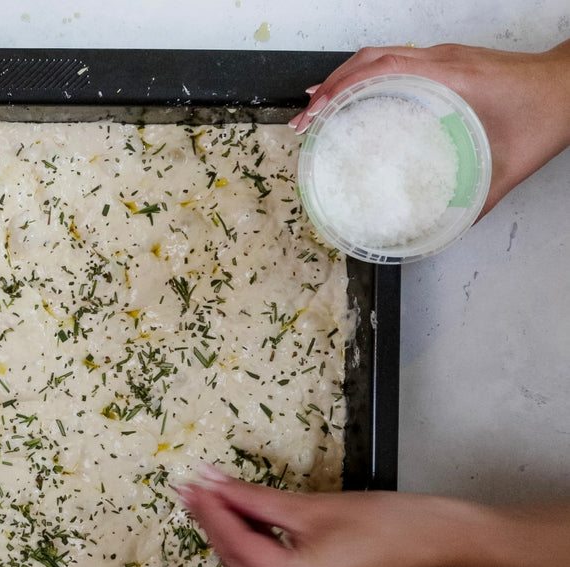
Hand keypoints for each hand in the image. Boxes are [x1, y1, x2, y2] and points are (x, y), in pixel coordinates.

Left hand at [174, 465, 489, 566]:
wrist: (437, 545)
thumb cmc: (387, 523)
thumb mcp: (311, 507)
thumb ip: (254, 499)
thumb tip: (213, 483)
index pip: (237, 543)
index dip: (210, 510)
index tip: (192, 484)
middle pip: (238, 562)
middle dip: (215, 523)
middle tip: (195, 489)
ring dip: (233, 537)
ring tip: (214, 500)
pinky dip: (257, 553)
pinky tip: (245, 523)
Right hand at [289, 41, 569, 216]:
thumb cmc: (548, 113)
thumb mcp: (513, 164)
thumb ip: (480, 198)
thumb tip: (445, 228)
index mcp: (453, 77)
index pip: (384, 69)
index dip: (343, 89)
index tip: (317, 113)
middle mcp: (443, 60)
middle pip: (370, 59)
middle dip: (329, 87)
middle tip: (303, 120)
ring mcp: (443, 56)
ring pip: (378, 55)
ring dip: (342, 78)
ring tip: (314, 107)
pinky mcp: (446, 60)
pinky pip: (394, 58)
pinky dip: (364, 75)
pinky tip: (351, 95)